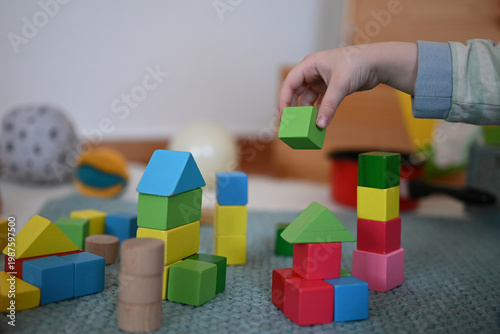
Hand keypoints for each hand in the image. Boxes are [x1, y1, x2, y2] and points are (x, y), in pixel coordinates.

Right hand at [278, 42, 417, 127]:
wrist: (377, 63)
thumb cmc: (357, 63)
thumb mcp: (340, 85)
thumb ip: (329, 106)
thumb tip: (320, 124)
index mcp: (310, 65)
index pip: (289, 83)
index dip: (284, 99)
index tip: (284, 115)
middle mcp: (313, 71)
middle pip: (295, 91)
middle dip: (292, 107)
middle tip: (290, 123)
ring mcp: (321, 79)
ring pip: (307, 98)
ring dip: (306, 111)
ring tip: (305, 125)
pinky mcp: (330, 87)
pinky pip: (319, 102)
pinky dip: (318, 111)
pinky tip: (318, 121)